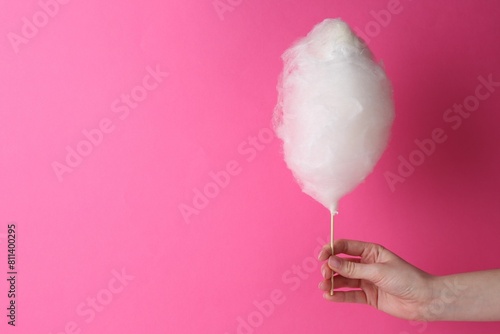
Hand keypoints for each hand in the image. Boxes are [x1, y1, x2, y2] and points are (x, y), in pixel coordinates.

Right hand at [318, 239, 434, 320]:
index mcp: (370, 251)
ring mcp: (367, 280)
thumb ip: (353, 268)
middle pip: (341, 264)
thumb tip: (332, 261)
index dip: (331, 250)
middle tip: (325, 275)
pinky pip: (350, 294)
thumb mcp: (378, 271)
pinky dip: (339, 296)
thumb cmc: (407, 279)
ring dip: (332, 283)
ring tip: (324, 287)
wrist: (424, 300)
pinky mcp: (368, 296)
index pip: (345, 247)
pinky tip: (329, 296)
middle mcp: (366, 264)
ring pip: (344, 280)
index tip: (322, 257)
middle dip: (330, 268)